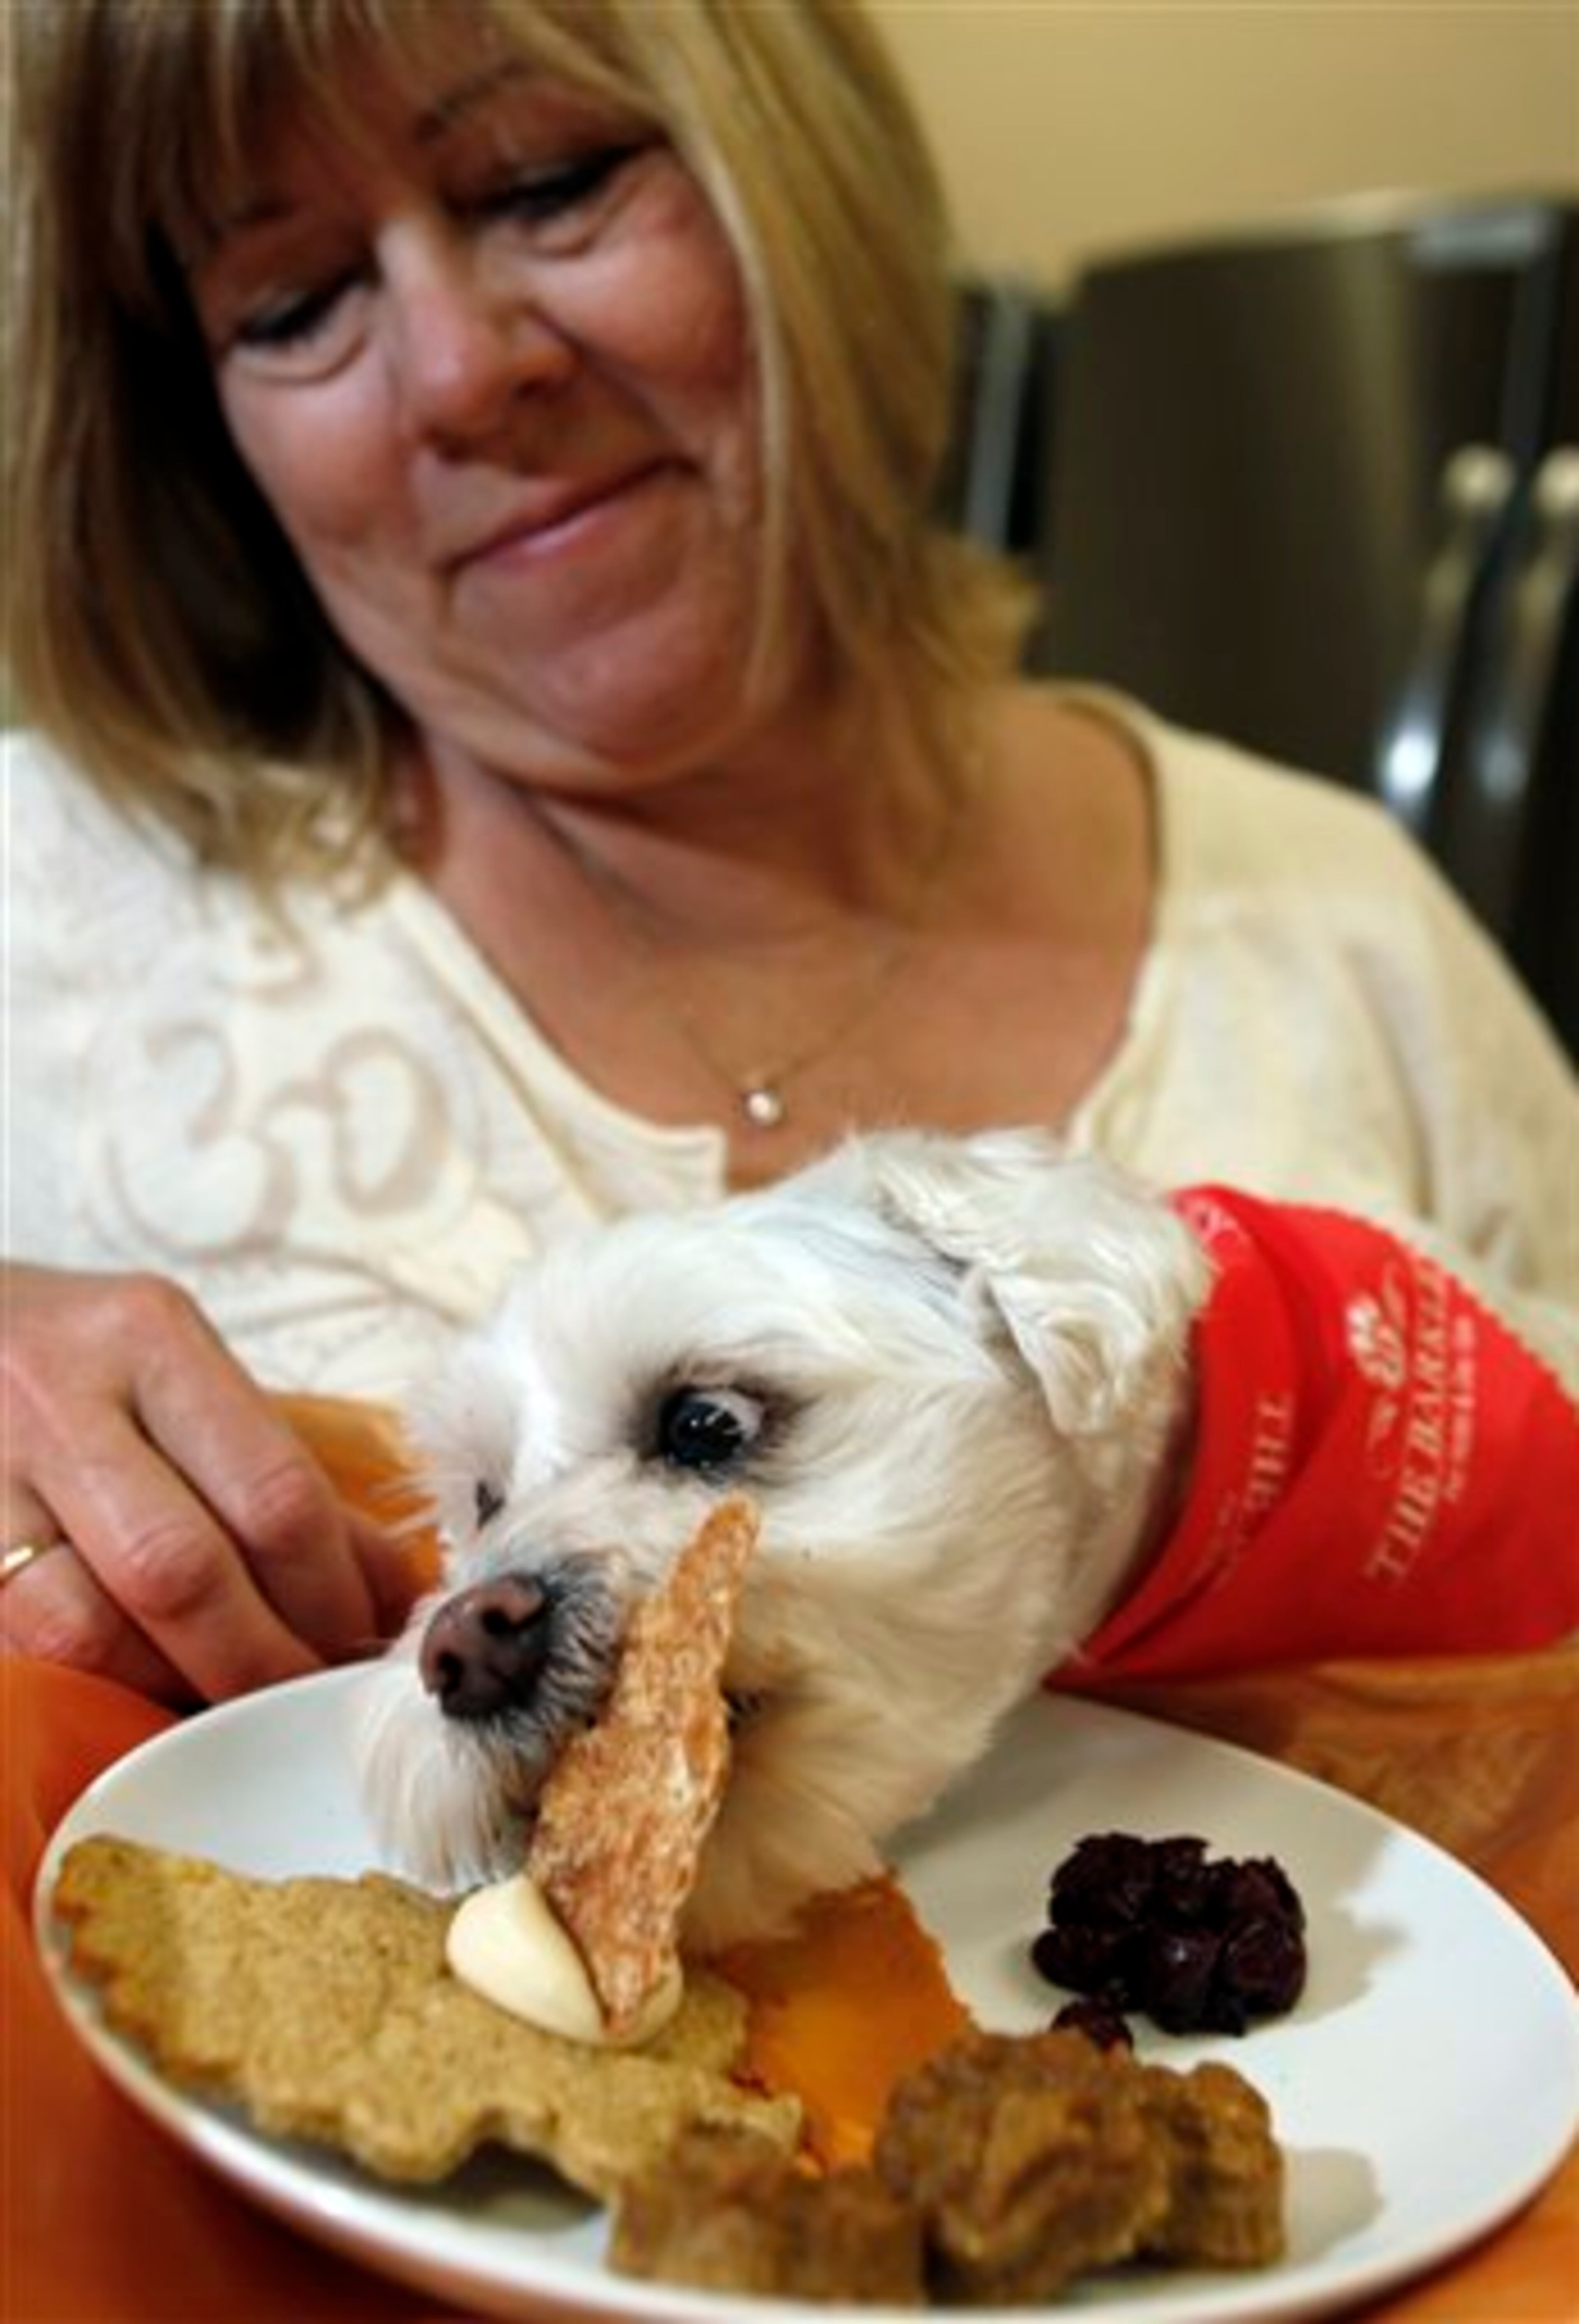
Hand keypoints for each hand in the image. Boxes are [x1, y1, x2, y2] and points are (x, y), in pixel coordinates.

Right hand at [0, 1264, 413, 1702]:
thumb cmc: (82, 1364)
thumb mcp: (182, 1377)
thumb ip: (274, 1476)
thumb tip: (385, 1595)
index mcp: (148, 1338)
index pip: (274, 1493)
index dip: (332, 1597)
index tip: (362, 1645)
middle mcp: (57, 1398)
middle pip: (182, 1572)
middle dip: (261, 1660)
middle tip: (305, 1700)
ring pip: (86, 1631)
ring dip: (174, 1689)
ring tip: (227, 1705)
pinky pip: (28, 1651)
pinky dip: (100, 1688)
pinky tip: (145, 1692)